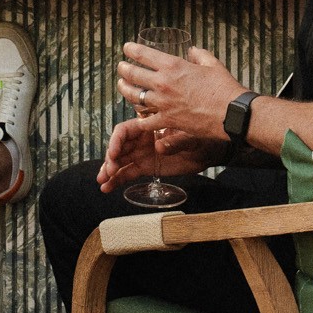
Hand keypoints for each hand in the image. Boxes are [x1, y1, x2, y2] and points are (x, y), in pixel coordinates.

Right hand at [96, 116, 227, 191]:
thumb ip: (176, 141)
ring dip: (109, 170)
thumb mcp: (192, 138)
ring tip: (103, 182)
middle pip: (119, 147)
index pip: (125, 130)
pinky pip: (128, 172)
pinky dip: (117, 180)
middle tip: (109, 171)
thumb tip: (159, 146)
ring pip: (120, 161)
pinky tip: (107, 187)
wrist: (210, 151)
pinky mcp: (146, 166)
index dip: (116, 141)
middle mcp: (142, 138)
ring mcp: (142, 153)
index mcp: (149, 125)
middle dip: (110, 158)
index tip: (113, 154)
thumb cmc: (201, 137)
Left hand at [116, 40, 244, 143]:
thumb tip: (192, 50)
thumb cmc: (224, 87)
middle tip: (120, 67)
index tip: (126, 48)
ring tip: (122, 86)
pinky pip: (145, 120)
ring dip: (125, 90)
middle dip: (123, 69)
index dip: (131, 50)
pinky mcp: (166, 121)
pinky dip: (140, 118)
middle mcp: (163, 84)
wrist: (230, 113)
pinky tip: (137, 115)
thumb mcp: (212, 64)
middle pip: (133, 75)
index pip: (143, 55)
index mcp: (173, 66)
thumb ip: (199, 55)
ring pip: (133, 96)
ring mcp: (162, 104)